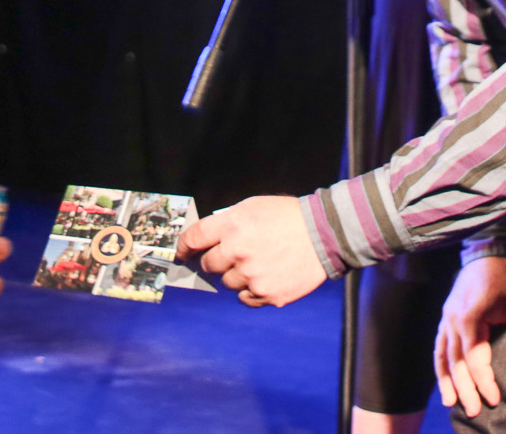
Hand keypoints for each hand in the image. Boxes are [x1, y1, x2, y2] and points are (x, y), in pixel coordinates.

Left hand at [177, 196, 329, 306]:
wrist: (323, 234)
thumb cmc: (287, 217)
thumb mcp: (253, 207)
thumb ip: (227, 222)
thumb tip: (205, 240)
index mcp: (232, 226)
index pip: (194, 238)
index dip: (184, 246)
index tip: (182, 253)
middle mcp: (238, 251)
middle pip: (209, 265)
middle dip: (216, 261)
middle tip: (233, 256)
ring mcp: (252, 275)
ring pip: (228, 283)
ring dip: (237, 276)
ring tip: (259, 263)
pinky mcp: (266, 294)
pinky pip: (245, 298)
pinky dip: (252, 291)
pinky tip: (267, 276)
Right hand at [434, 257, 505, 417]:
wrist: (492, 243)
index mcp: (470, 312)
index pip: (474, 355)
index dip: (483, 379)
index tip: (494, 398)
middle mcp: (453, 316)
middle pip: (454, 359)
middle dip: (464, 387)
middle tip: (475, 411)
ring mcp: (447, 314)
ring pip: (442, 353)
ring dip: (447, 379)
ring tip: (452, 403)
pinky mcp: (447, 314)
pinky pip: (439, 344)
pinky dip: (440, 364)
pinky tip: (445, 380)